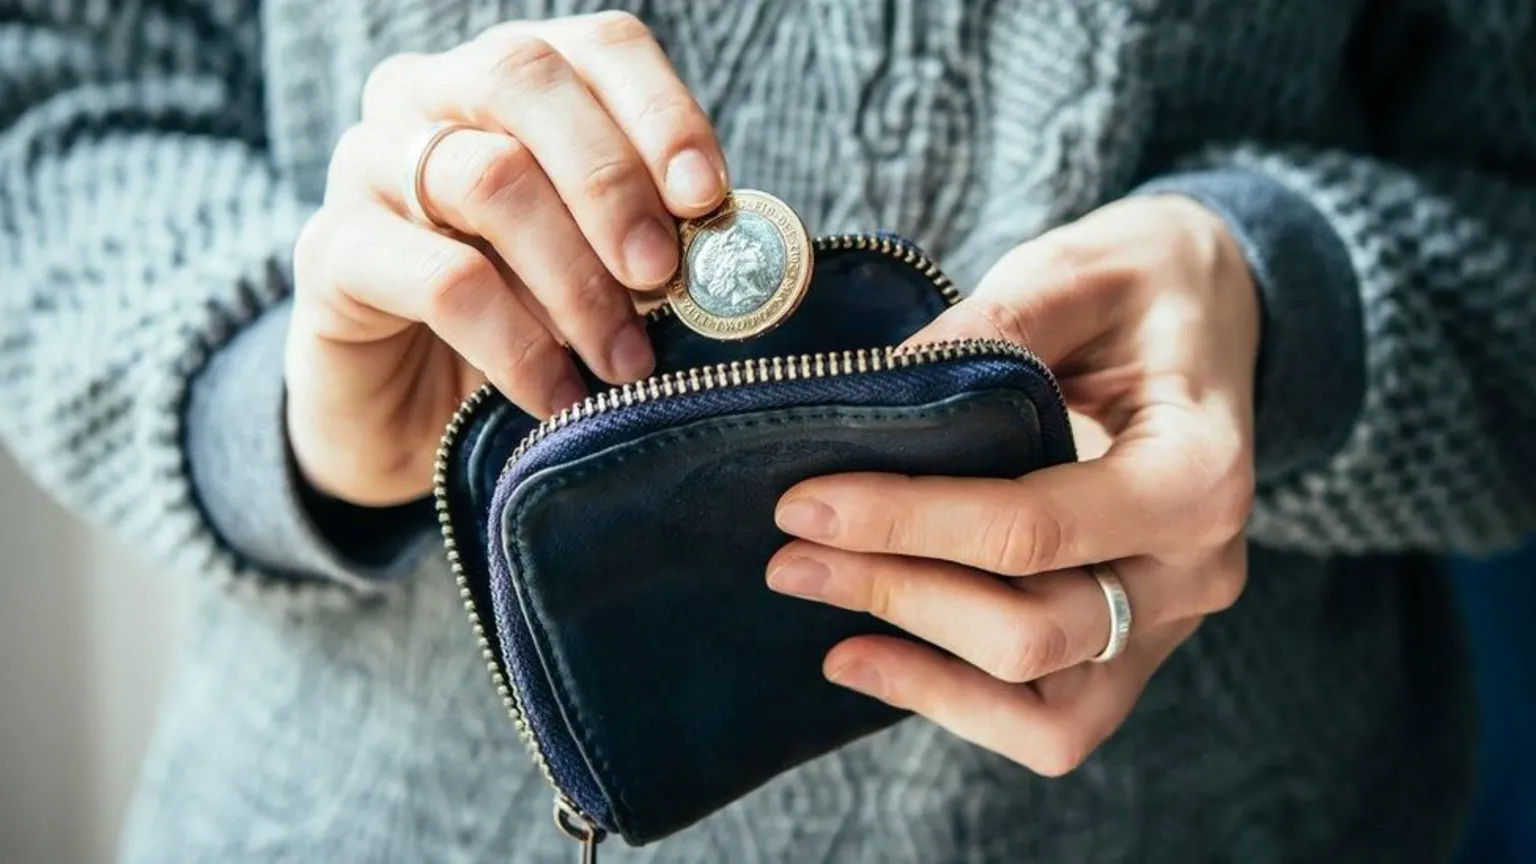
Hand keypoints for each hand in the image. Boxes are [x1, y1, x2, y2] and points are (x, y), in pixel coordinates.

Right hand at [288, 12, 726, 505]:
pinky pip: (441, 280)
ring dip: (576, 279)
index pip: (600, 47)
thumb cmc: (521, 323)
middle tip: (663, 276)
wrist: (405, 415)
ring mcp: (368, 163)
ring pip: (488, 177)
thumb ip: (651, 240)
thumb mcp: (596, 270)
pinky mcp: (331, 251)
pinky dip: (517, 344)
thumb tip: (732, 252)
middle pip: (530, 80)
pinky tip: (559, 397)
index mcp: (514, 80)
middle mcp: (431, 94)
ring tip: (625, 360)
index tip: (708, 198)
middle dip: (614, 183)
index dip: (663, 113)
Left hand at [767, 196, 1259, 774]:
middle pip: (1031, 632)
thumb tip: (876, 393)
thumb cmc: (1146, 286)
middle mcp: (1196, 570)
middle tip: (790, 553)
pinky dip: (955, 701)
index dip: (906, 523)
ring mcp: (1169, 623)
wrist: (1213, 314)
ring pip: (1043, 708)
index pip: (1034, 529)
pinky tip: (866, 657)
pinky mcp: (1134, 647)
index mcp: (1199, 474)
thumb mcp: (1078, 272)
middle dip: (895, 594)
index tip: (804, 502)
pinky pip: (1050, 722)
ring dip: (918, 664)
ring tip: (821, 610)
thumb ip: (993, 327)